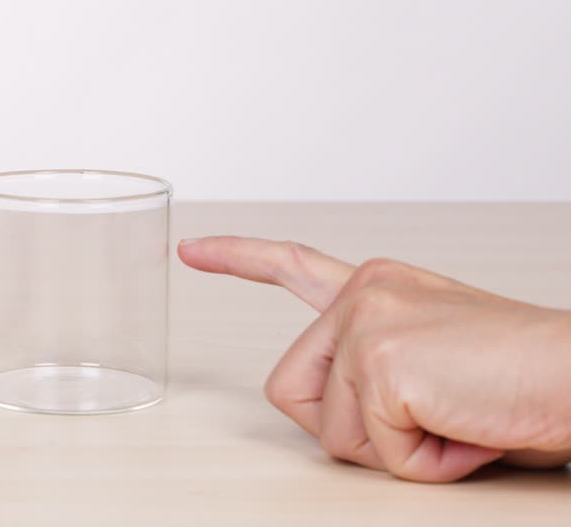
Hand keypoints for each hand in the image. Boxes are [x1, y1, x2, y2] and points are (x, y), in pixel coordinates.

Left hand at [179, 236, 570, 481]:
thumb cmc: (525, 380)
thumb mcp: (436, 364)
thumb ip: (375, 372)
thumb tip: (337, 414)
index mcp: (378, 287)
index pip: (291, 267)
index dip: (236, 260)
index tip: (189, 249)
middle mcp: (364, 293)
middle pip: (292, 393)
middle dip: (353, 429)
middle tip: (431, 414)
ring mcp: (367, 324)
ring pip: (331, 433)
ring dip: (398, 450)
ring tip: (459, 417)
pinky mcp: (382, 364)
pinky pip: (378, 453)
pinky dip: (427, 464)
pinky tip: (466, 428)